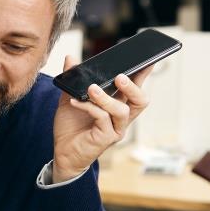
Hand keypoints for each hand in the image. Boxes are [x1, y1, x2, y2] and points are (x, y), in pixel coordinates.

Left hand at [52, 55, 152, 182]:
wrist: (63, 152)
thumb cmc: (71, 127)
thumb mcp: (70, 98)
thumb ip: (73, 79)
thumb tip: (70, 58)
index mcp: (118, 105)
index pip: (135, 88)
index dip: (143, 75)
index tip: (146, 61)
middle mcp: (121, 118)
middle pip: (140, 101)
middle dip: (133, 87)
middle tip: (120, 76)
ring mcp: (115, 129)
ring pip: (121, 110)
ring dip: (106, 98)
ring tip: (92, 89)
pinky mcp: (106, 138)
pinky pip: (102, 118)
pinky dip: (89, 107)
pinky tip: (75, 101)